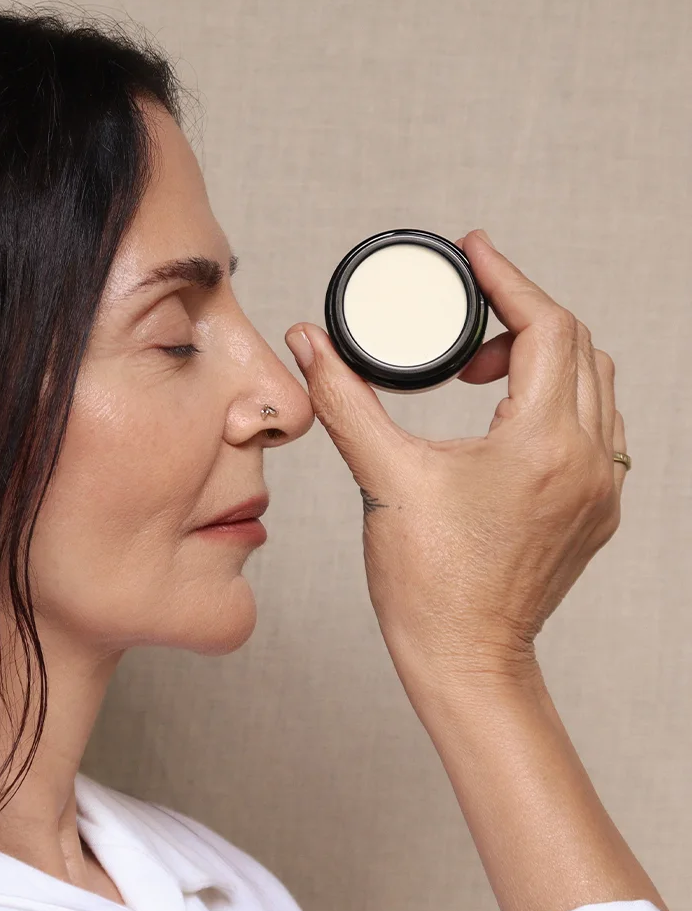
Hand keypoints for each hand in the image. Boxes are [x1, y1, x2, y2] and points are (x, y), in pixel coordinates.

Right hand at [284, 230, 627, 694]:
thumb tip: (309, 342)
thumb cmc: (429, 583)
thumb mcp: (383, 476)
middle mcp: (590, 459)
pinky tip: (508, 415)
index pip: (545, 325)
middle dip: (521, 313)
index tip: (473, 252)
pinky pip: (598, 426)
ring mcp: (601, 487)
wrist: (466, 658)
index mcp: (544, 442)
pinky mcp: (596, 510)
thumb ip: (345, 398)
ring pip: (596, 384)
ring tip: (480, 368)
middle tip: (464, 316)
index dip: (506, 277)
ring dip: (544, 355)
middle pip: (578, 344)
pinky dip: (559, 398)